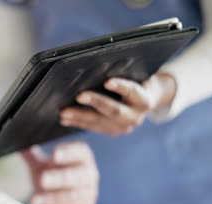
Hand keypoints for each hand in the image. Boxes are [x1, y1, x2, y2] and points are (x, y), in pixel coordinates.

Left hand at [22, 142, 98, 203]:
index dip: (69, 152)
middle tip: (42, 179)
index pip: (80, 152)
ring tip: (34, 201)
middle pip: (78, 176)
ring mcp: (89, 196)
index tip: (54, 154)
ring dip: (53, 200)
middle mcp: (89, 176)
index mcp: (82, 158)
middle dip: (59, 178)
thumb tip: (20, 148)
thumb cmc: (53, 176)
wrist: (61, 202)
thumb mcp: (42, 165)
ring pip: (74, 197)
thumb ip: (32, 157)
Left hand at [60, 72, 176, 135]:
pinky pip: (94, 128)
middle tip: (78, 96)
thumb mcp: (135, 73)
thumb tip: (94, 63)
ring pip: (101, 122)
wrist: (147, 97)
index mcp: (144, 99)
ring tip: (64, 112)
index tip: (107, 81)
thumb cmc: (136, 79)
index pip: (133, 92)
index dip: (121, 87)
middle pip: (114, 110)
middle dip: (95, 102)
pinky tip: (65, 119)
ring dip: (80, 117)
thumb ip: (122, 71)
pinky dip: (79, 123)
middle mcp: (136, 116)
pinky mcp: (113, 131)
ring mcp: (125, 127)